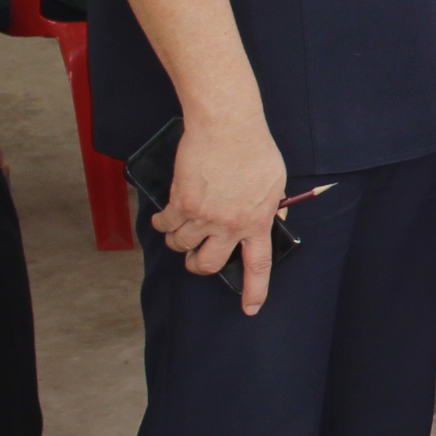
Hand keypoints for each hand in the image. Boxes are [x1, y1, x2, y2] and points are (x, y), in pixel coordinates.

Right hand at [156, 116, 286, 314]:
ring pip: (181, 246)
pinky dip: (160, 225)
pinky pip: (165, 226)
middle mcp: (230, 225)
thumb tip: (272, 219)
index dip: (254, 290)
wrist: (226, 126)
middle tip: (196, 260)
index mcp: (257, 222)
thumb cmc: (254, 148)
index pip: (257, 265)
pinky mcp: (181, 202)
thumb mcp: (275, 181)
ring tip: (179, 233)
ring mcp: (203, 216)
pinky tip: (162, 220)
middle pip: (208, 264)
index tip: (250, 308)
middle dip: (198, 266)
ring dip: (177, 243)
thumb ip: (271, 205)